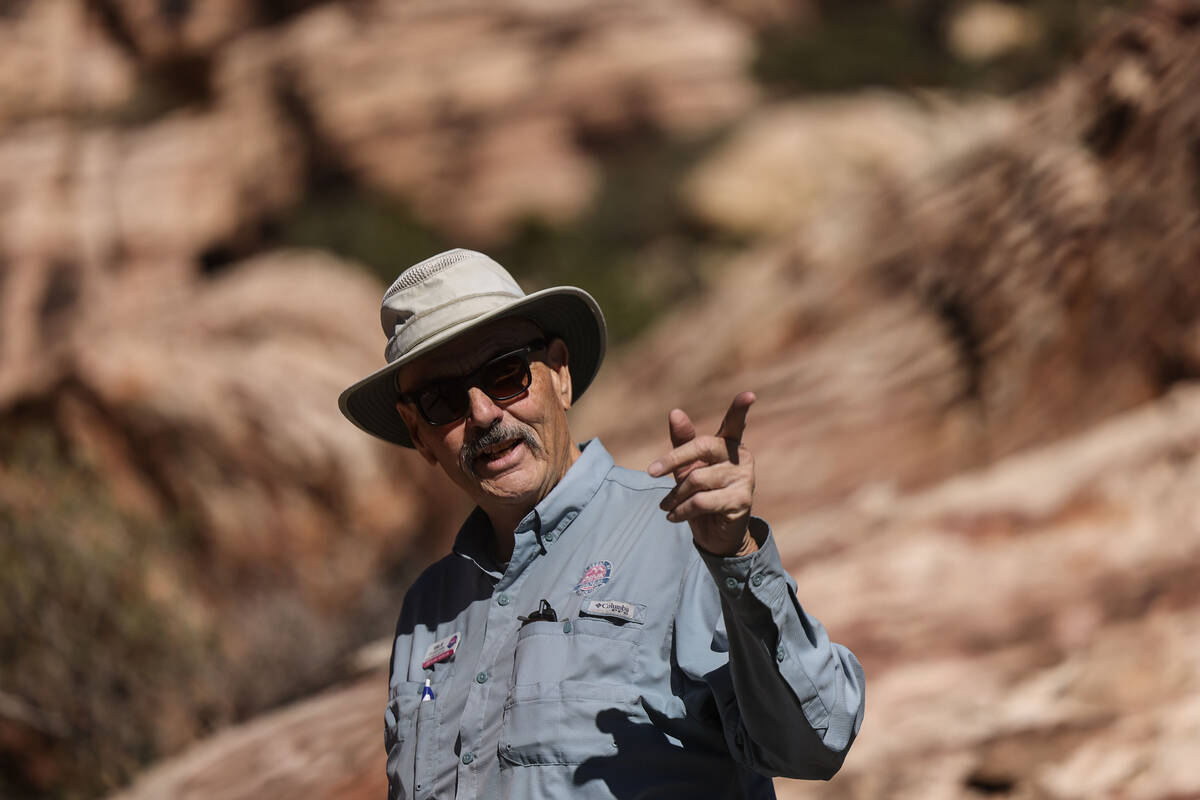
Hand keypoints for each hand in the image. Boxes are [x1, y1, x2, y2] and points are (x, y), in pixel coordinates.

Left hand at [647, 392, 757, 556]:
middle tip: (651, 473)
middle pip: (702, 447)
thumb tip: (675, 412)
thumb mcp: (687, 466)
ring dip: (675, 495)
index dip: (740, 409)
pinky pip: (702, 501)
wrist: (715, 533)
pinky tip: (674, 516)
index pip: (735, 422)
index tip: (749, 395)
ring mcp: (745, 478)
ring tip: (666, 505)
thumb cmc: (700, 492)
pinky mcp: (742, 500)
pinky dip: (682, 510)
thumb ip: (682, 441)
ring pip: (697, 479)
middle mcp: (741, 457)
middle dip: (673, 459)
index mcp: (729, 443)